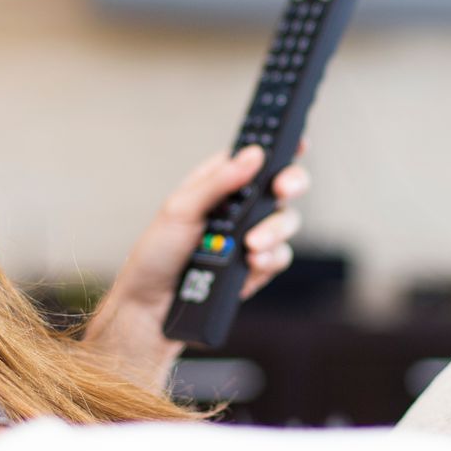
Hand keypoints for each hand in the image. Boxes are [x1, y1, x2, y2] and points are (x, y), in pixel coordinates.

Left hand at [81, 143, 310, 389]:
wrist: (152, 311)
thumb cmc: (156, 256)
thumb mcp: (180, 210)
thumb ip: (218, 182)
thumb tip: (252, 155)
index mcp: (217, 184)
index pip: (253, 158)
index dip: (279, 146)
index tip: (298, 140)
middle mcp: (238, 209)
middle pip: (281, 185)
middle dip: (290, 183)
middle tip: (283, 188)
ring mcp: (249, 238)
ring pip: (286, 221)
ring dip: (275, 230)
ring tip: (252, 244)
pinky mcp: (256, 267)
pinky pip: (280, 256)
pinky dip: (270, 259)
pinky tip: (253, 263)